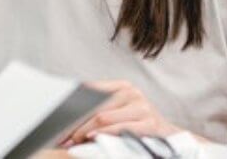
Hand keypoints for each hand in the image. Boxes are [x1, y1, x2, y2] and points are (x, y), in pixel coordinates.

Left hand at [63, 80, 180, 146]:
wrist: (170, 136)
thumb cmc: (138, 124)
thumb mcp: (119, 110)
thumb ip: (99, 108)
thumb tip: (67, 116)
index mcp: (122, 86)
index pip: (89, 92)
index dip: (71, 106)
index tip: (56, 119)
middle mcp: (132, 92)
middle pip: (93, 107)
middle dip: (74, 124)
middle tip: (61, 136)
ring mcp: (142, 106)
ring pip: (102, 117)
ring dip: (83, 132)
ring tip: (72, 141)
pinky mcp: (149, 123)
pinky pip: (119, 128)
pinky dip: (102, 134)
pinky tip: (91, 138)